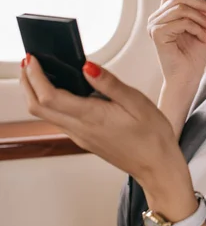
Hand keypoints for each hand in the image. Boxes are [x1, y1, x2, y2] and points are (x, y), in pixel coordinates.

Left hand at [19, 55, 191, 191]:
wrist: (157, 167)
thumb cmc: (152, 137)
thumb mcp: (137, 102)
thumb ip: (109, 84)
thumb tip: (87, 66)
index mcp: (92, 117)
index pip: (49, 96)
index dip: (35, 76)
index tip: (33, 59)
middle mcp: (80, 129)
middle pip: (37, 107)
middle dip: (27, 82)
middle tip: (29, 62)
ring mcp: (80, 136)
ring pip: (45, 115)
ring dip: (36, 92)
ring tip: (40, 72)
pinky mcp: (85, 139)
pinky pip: (59, 120)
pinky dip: (51, 102)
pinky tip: (62, 91)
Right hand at [147, 0, 205, 86]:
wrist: (188, 78)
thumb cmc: (193, 56)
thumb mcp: (201, 26)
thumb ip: (200, 9)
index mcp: (166, 12)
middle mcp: (157, 17)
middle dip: (203, 2)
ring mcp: (155, 25)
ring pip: (182, 8)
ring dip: (202, 18)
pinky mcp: (158, 34)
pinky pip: (182, 22)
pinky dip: (198, 29)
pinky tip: (204, 39)